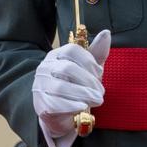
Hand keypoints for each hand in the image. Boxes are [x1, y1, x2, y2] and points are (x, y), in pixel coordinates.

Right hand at [32, 30, 110, 146]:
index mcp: (56, 55)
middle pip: (68, 69)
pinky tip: (83, 107)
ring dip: (84, 94)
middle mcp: (45, 68)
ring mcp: (40, 86)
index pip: (71, 50)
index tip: (100, 73)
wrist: (62, 114)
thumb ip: (97, 53)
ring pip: (61, 87)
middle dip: (89, 81)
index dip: (89, 61)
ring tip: (97, 100)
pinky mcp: (41, 104)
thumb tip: (106, 33)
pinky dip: (72, 106)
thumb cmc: (77, 87)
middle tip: (101, 92)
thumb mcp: (89, 69)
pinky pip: (56, 104)